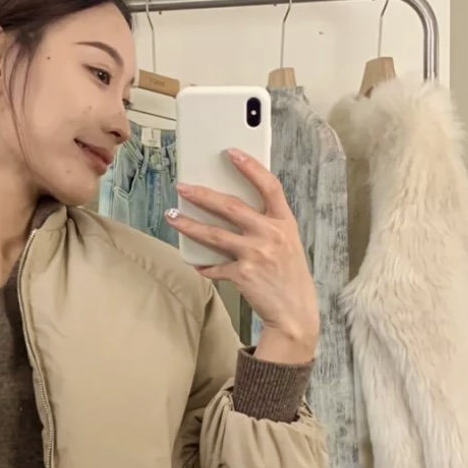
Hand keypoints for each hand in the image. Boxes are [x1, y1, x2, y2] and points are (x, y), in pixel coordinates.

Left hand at [169, 151, 319, 361]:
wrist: (295, 314)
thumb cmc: (290, 277)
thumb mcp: (287, 244)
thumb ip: (266, 226)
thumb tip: (234, 211)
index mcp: (284, 223)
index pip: (269, 186)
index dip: (250, 167)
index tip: (231, 153)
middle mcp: (270, 235)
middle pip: (231, 206)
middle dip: (202, 194)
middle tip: (183, 187)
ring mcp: (255, 254)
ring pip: (214, 234)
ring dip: (189, 224)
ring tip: (172, 215)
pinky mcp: (242, 275)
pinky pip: (214, 266)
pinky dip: (204, 265)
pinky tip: (196, 262)